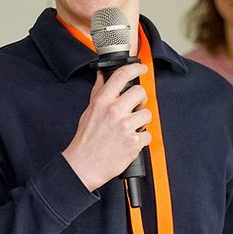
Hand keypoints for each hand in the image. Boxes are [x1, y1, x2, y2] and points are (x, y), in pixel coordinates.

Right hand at [62, 63, 151, 190]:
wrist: (83, 165)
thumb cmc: (85, 140)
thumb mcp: (89, 111)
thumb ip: (99, 93)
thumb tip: (103, 77)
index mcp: (102, 101)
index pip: (122, 75)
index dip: (136, 68)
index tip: (141, 68)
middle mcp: (114, 111)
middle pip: (140, 92)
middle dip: (140, 100)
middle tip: (135, 108)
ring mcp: (125, 126)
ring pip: (147, 114)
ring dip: (142, 122)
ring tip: (130, 128)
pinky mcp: (134, 142)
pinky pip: (148, 134)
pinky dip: (142, 139)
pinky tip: (131, 141)